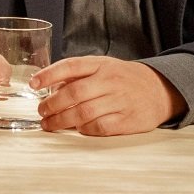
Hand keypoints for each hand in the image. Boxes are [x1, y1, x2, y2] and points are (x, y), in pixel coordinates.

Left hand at [33, 56, 180, 134]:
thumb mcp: (103, 67)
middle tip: (41, 111)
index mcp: (101, 65)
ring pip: (83, 113)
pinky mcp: (127, 120)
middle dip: (51, 104)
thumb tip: (49, 88)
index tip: (33, 84)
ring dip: (61, 120)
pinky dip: (84, 129)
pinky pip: (99, 127)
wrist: (160, 90)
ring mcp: (119, 101)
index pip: (70, 66)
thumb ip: (78, 75)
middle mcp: (110, 81)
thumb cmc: (123, 79)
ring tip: (50, 124)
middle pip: (74, 93)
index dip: (49, 75)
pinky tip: (77, 128)